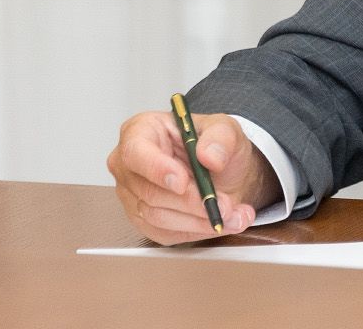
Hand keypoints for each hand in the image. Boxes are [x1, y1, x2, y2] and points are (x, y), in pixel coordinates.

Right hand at [106, 109, 280, 244]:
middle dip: (191, 201)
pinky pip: (165, 233)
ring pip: (158, 217)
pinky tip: (222, 222)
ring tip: (232, 214)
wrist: (224, 171)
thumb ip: (220, 137)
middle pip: (150, 191)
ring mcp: (133, 196)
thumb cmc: (214, 145)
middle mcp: (130, 166)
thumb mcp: (226, 129)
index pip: (135, 153)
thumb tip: (209, 155)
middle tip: (224, 204)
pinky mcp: (144, 221)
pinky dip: (197, 231)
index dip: (157, 169)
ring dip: (199, 220)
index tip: (182, 182)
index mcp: (141, 131)